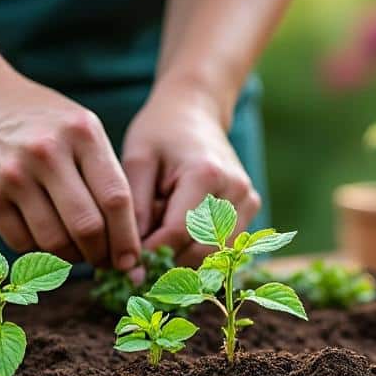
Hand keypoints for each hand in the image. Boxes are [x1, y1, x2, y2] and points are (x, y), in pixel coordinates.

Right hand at [0, 65, 140, 269]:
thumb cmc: (39, 120)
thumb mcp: (79, 127)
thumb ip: (103, 172)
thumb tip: (126, 234)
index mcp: (82, 133)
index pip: (116, 198)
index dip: (128, 238)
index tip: (131, 259)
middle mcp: (48, 152)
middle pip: (87, 226)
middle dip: (101, 255)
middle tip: (104, 262)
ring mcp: (13, 175)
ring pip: (54, 241)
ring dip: (70, 257)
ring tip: (75, 251)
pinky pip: (21, 243)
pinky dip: (38, 251)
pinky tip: (43, 240)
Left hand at [122, 83, 259, 263]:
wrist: (194, 110)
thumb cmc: (159, 132)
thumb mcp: (137, 162)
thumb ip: (134, 209)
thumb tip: (133, 259)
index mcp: (205, 174)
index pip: (177, 233)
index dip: (149, 254)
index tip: (124, 265)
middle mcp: (235, 189)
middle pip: (201, 251)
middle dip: (167, 262)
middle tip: (138, 262)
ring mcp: (248, 200)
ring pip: (215, 256)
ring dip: (183, 259)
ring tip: (157, 242)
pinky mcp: (251, 208)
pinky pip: (225, 246)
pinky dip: (198, 250)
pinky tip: (177, 237)